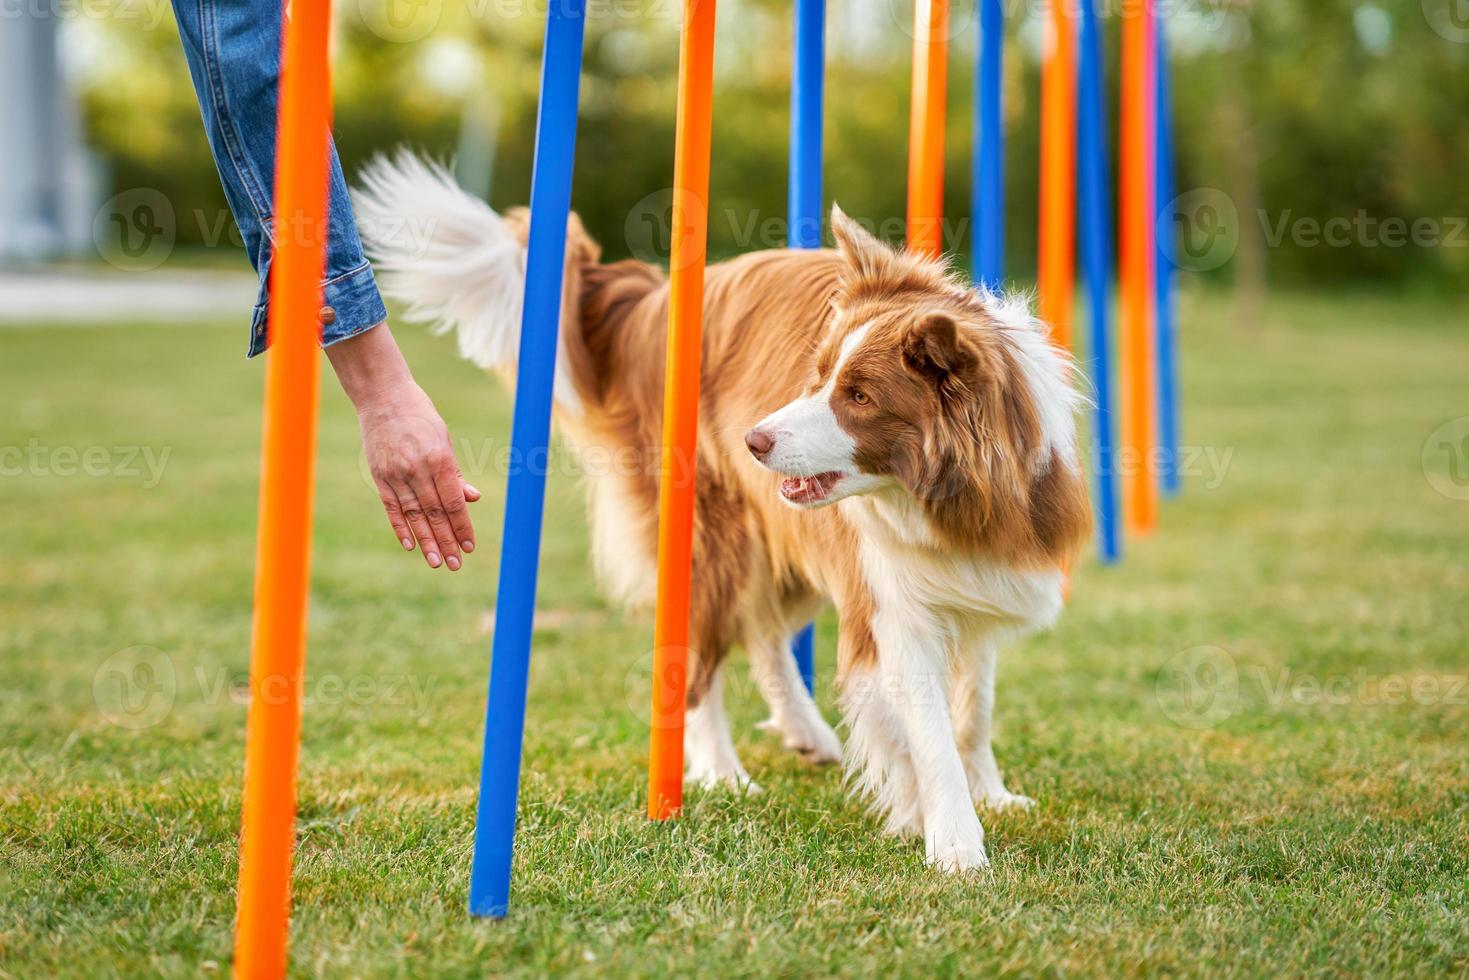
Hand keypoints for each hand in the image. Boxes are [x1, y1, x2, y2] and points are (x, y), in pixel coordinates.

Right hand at [356, 383, 479, 569]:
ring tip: (436, 562)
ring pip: (414, 516)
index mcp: (438, 460)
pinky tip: (411, 545)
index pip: (453, 503)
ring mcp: (395, 474)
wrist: (383, 396)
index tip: (469, 547)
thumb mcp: (444, 440)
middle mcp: (416, 470)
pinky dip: (400, 527)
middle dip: (446, 541)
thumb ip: (455, 474)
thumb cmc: (421, 417)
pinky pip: (392, 508)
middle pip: (434, 514)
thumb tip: (472, 499)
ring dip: (426, 541)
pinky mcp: (379, 476)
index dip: (462, 527)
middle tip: (455, 565)